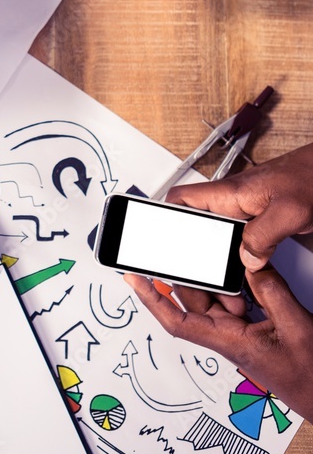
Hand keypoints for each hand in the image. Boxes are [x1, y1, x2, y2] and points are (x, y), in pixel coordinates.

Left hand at [125, 267, 312, 422]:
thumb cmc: (312, 377)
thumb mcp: (293, 326)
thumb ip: (270, 291)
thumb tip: (250, 264)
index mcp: (229, 342)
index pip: (177, 320)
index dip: (152, 299)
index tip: (133, 278)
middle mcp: (229, 338)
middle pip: (195, 301)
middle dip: (188, 274)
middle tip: (180, 248)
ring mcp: (241, 335)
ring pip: (216, 299)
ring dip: (218, 279)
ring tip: (218, 256)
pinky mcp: (254, 332)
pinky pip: (236, 303)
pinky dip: (237, 286)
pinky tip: (246, 272)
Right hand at [166, 143, 312, 270]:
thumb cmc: (311, 177)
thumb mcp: (288, 211)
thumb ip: (262, 235)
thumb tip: (245, 259)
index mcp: (229, 192)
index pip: (181, 199)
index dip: (164, 216)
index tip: (157, 235)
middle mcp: (233, 199)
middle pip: (196, 221)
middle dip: (191, 244)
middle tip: (190, 267)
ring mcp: (246, 208)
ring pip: (219, 233)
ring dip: (218, 254)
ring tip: (218, 276)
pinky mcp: (261, 217)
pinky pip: (240, 238)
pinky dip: (238, 255)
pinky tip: (245, 267)